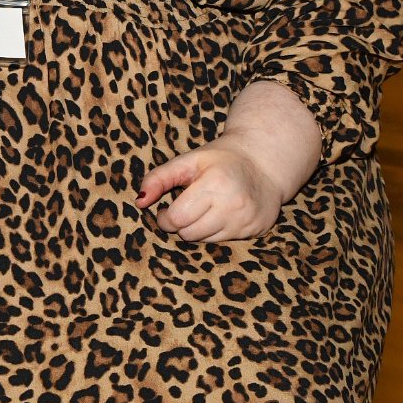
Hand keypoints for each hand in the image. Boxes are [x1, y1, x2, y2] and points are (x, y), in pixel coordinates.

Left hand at [137, 142, 283, 241]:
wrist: (263, 163)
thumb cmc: (219, 160)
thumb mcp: (187, 161)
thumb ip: (158, 179)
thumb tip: (139, 202)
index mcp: (214, 184)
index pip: (177, 218)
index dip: (164, 218)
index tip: (164, 211)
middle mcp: (234, 205)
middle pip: (190, 233)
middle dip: (179, 225)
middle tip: (183, 210)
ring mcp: (247, 220)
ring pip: (205, 240)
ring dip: (197, 229)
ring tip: (202, 209)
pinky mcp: (257, 230)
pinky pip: (224, 241)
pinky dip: (216, 231)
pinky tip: (220, 213)